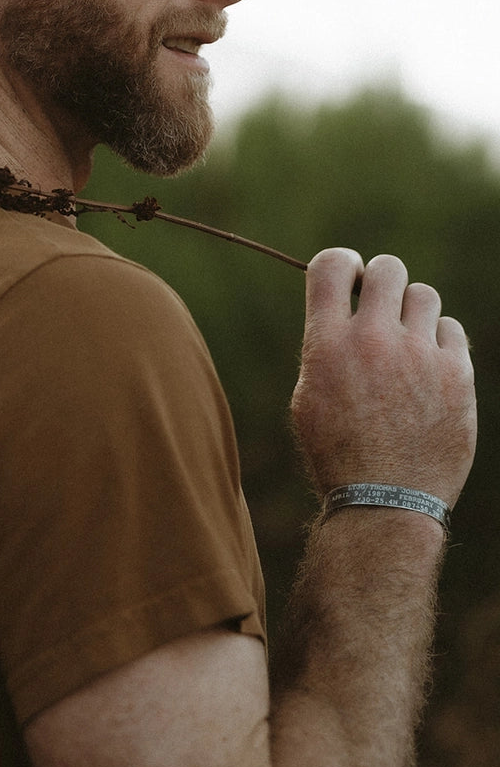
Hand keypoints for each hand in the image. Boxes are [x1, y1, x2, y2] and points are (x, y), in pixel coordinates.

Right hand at [291, 248, 476, 505]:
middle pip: (388, 268)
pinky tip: (429, 370)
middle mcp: (373, 340)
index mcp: (326, 343)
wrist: (384, 502)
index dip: (342, 264)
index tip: (349, 281)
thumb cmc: (338, 453)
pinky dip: (440, 343)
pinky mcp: (456, 374)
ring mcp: (419, 356)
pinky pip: (452, 330)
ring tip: (407, 344)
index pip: (332, 265)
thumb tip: (343, 311)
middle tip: (381, 309)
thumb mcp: (309, 397)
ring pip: (424, 295)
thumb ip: (325, 347)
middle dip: (382, 282)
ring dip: (413, 312)